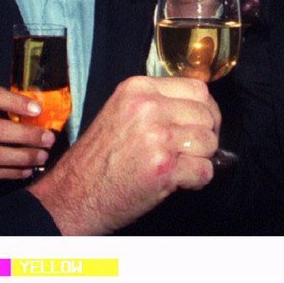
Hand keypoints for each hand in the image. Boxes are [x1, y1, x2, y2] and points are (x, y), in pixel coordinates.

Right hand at [28, 76, 219, 234]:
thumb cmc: (97, 158)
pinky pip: (204, 171)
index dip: (206, 109)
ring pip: (210, 142)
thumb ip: (156, 104)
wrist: (73, 193)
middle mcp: (148, 107)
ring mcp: (157, 137)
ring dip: (202, 158)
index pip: (197, 88)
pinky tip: (177, 181)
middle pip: (207, 114)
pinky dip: (197, 180)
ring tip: (180, 165)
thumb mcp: (121, 112)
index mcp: (138, 89)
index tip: (200, 124)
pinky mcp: (164, 168)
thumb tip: (200, 109)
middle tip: (191, 150)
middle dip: (206, 135)